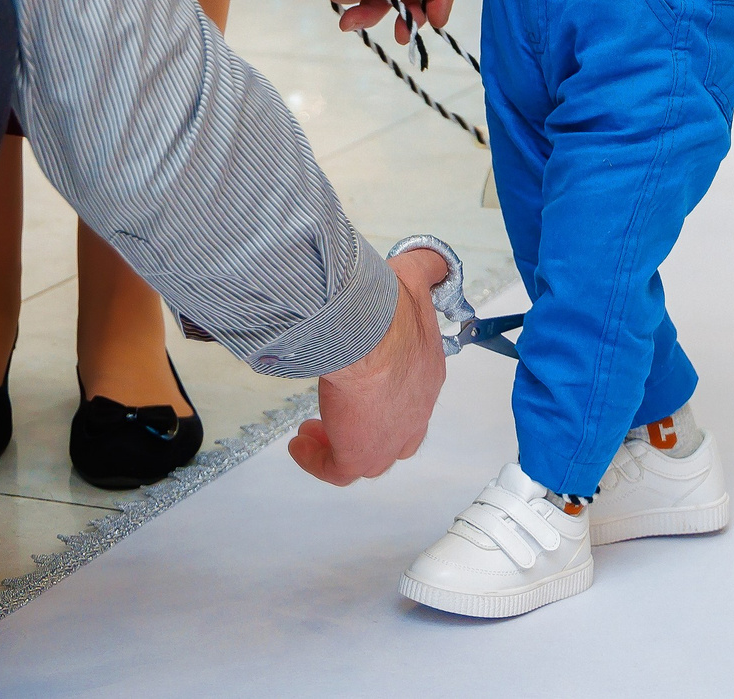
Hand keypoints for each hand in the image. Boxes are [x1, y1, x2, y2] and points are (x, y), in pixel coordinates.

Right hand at [289, 247, 450, 484]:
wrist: (369, 336)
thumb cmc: (388, 310)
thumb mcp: (414, 280)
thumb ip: (427, 270)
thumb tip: (434, 262)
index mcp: (425, 375)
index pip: (414, 396)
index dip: (390, 396)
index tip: (366, 388)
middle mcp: (413, 411)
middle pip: (397, 435)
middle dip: (369, 428)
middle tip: (342, 417)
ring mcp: (388, 438)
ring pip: (370, 457)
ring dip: (341, 444)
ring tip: (314, 431)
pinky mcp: (359, 453)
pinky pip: (337, 471)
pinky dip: (317, 461)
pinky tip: (299, 444)